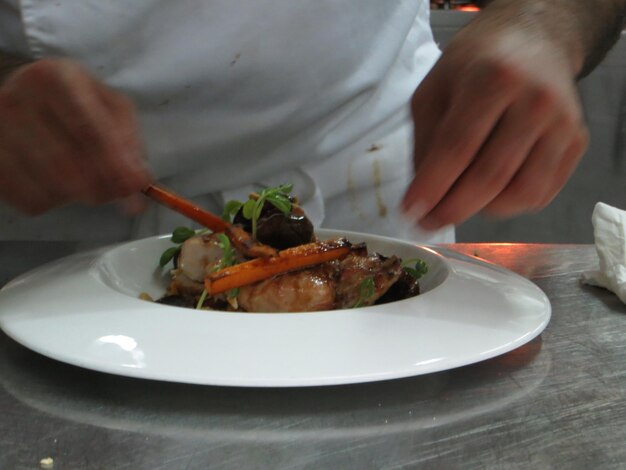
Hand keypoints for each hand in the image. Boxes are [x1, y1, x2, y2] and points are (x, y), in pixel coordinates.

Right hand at [0, 58, 150, 214]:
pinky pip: (30, 200)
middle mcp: (17, 99)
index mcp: (54, 77)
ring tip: (90, 184)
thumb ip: (130, 141)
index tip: (134, 186)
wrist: (26, 99)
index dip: (115, 162)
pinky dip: (55, 202)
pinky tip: (60, 185)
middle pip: (65, 163)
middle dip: (101, 187)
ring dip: (80, 196)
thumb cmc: (77, 102)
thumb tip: (139, 182)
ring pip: (48, 186)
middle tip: (118, 193)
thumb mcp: (111, 106)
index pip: (87, 127)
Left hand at [401, 14, 588, 230]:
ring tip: (457, 202)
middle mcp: (535, 102)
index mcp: (493, 80)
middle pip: (490, 177)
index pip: (458, 147)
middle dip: (452, 210)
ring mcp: (562, 125)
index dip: (432, 187)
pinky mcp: (576, 144)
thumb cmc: (475, 66)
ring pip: (519, 194)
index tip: (410, 212)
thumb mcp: (434, 91)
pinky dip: (507, 205)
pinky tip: (488, 193)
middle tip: (427, 223)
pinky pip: (539, 194)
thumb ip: (425, 142)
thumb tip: (422, 196)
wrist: (534, 42)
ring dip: (480, 210)